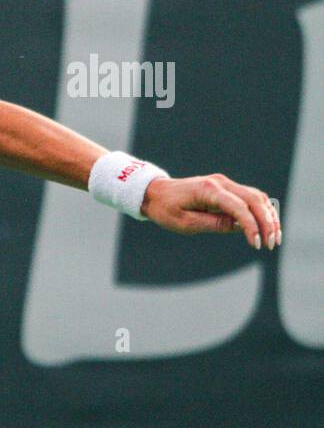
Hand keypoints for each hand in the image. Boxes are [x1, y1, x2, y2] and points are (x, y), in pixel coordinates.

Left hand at [141, 174, 281, 249]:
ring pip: (257, 197)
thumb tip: (243, 227)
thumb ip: (214, 224)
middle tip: (273, 244)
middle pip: (255, 200)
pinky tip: (266, 227)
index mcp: (209, 190)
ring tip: (274, 238)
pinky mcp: (226, 188)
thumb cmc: (166, 210)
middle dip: (267, 223)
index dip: (252, 226)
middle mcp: (221, 182)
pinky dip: (261, 211)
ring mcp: (225, 183)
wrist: (154, 193)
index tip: (257, 244)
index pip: (239, 207)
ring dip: (269, 217)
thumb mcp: (185, 223)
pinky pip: (250, 197)